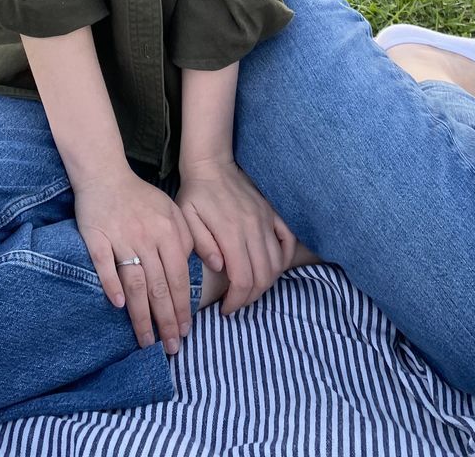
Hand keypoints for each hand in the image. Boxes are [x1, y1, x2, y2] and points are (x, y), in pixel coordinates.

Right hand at [73, 168, 194, 353]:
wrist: (105, 174)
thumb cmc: (141, 197)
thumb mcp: (173, 211)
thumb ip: (189, 237)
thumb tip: (208, 265)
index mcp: (168, 231)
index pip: (179, 277)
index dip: (182, 307)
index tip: (185, 331)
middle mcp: (147, 237)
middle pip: (159, 286)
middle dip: (166, 320)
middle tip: (172, 346)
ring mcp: (121, 237)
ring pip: (134, 283)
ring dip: (141, 315)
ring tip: (146, 341)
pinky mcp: (97, 237)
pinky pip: (104, 265)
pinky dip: (111, 285)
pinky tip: (118, 306)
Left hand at [175, 156, 298, 315]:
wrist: (211, 164)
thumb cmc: (195, 194)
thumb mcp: (186, 219)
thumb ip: (202, 244)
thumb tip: (220, 267)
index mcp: (231, 233)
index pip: (243, 279)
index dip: (237, 301)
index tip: (225, 308)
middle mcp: (253, 229)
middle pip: (263, 277)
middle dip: (250, 298)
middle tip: (236, 303)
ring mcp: (266, 220)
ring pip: (277, 263)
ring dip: (266, 283)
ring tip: (249, 289)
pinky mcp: (272, 214)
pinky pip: (288, 241)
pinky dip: (284, 259)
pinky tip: (272, 268)